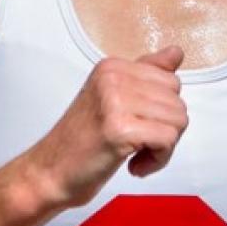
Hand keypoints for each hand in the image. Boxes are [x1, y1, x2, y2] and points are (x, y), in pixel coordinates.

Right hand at [25, 46, 187, 210]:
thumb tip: (176, 52)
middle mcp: (113, 78)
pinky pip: (167, 140)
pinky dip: (158, 160)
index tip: (139, 126)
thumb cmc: (80, 142)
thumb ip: (147, 75)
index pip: (171, 81)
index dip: (161, 112)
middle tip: (137, 144)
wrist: (48, 173)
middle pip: (178, 102)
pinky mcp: (119, 128)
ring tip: (134, 154)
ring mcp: (115, 101)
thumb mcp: (114, 99)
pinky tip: (134, 165)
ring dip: (162, 148)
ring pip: (178, 121)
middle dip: (165, 130)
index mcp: (112, 67)